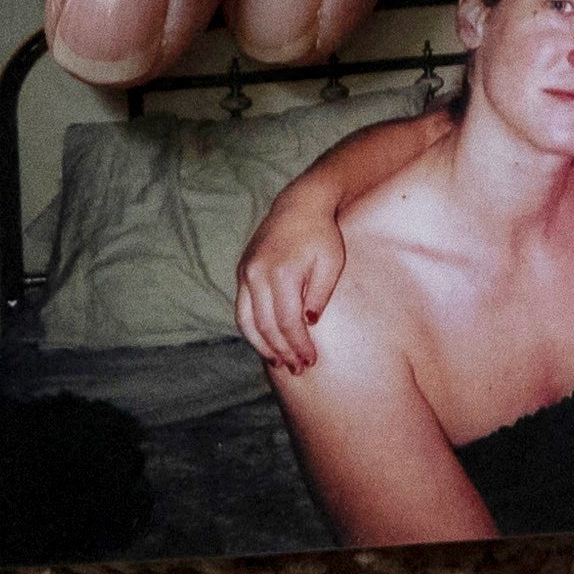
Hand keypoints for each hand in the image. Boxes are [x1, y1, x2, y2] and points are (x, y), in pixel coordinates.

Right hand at [235, 183, 355, 372]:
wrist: (299, 205)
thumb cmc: (321, 235)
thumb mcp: (331, 263)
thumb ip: (320, 295)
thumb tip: (308, 324)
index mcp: (282, 272)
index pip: (288, 321)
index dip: (299, 345)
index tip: (311, 361)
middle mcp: (257, 274)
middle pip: (266, 325)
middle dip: (282, 351)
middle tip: (298, 368)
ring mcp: (246, 272)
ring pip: (247, 320)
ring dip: (262, 345)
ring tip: (279, 362)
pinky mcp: (242, 271)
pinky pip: (242, 308)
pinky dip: (252, 329)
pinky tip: (266, 342)